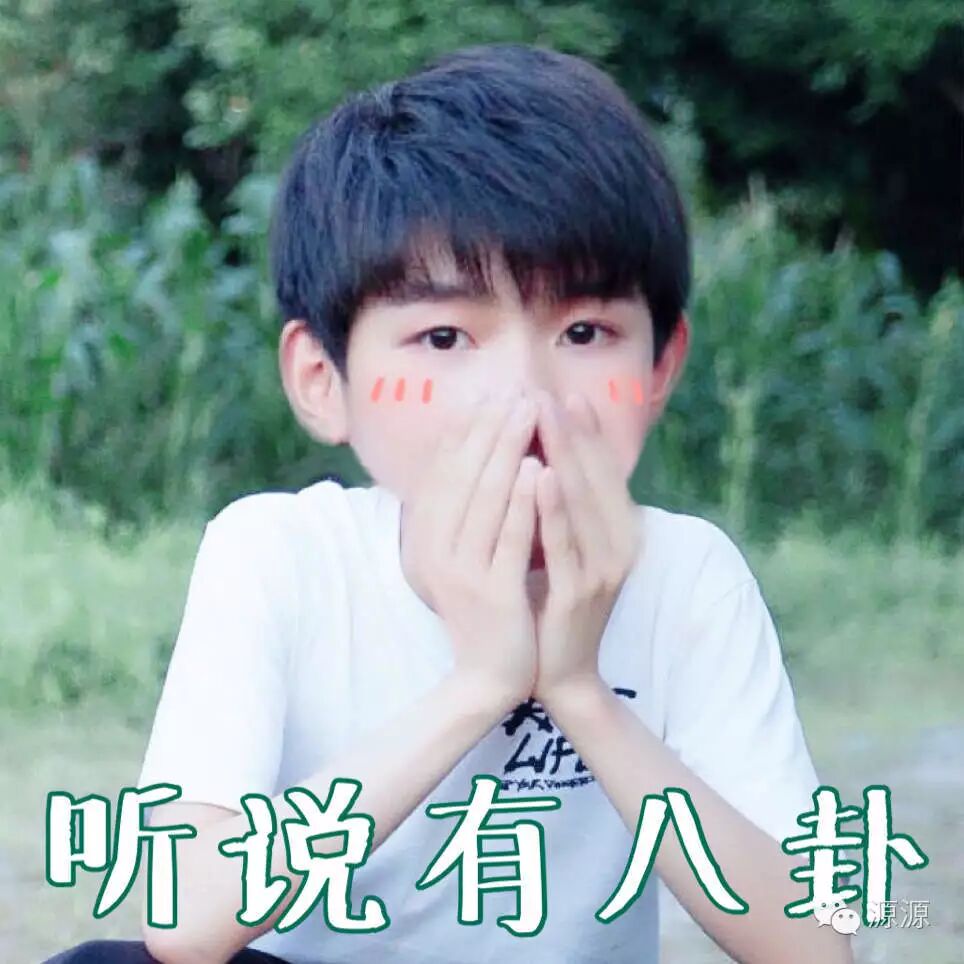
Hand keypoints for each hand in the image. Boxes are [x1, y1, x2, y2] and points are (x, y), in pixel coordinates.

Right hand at [400, 391, 541, 707]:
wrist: (488, 675)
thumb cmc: (483, 607)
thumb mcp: (461, 555)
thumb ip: (462, 512)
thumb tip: (471, 454)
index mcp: (424, 539)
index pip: (442, 473)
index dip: (465, 431)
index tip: (489, 395)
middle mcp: (434, 551)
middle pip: (463, 476)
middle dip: (491, 428)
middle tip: (515, 390)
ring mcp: (461, 573)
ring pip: (485, 499)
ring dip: (507, 450)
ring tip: (529, 412)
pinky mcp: (492, 592)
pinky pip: (510, 538)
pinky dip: (525, 501)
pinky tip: (540, 469)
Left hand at [527, 390, 640, 705]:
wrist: (560, 671)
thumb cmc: (555, 601)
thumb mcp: (569, 547)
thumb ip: (567, 507)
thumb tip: (549, 454)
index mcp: (620, 532)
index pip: (603, 472)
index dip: (586, 432)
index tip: (564, 394)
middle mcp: (620, 545)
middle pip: (594, 478)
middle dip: (570, 431)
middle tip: (546, 390)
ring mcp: (602, 569)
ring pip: (582, 502)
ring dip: (564, 454)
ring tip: (544, 414)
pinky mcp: (579, 592)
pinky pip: (564, 542)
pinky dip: (553, 506)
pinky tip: (540, 473)